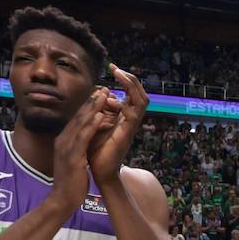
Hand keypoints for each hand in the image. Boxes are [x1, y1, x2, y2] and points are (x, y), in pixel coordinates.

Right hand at [50, 89, 111, 210]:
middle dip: (92, 102)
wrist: (62, 200)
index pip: (77, 119)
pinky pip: (84, 138)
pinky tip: (101, 116)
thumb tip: (85, 140)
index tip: (99, 95)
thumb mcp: (74, 160)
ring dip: (93, 108)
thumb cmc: (71, 182)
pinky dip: (92, 126)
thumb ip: (78, 148)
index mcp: (64, 141)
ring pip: (81, 123)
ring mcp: (66, 148)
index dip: (88, 106)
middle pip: (78, 117)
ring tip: (104, 95)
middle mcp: (63, 140)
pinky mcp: (73, 157)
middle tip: (104, 88)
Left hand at [88, 64, 148, 184]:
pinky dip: (124, 102)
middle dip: (130, 78)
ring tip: (118, 74)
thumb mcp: (96, 124)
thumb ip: (99, 110)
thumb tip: (100, 93)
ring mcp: (131, 126)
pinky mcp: (128, 133)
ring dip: (131, 85)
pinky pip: (133, 113)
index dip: (125, 80)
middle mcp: (131, 120)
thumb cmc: (96, 150)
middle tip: (115, 68)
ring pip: (142, 100)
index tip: (112, 67)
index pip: (133, 93)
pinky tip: (111, 98)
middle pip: (141, 93)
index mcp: (125, 117)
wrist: (100, 172)